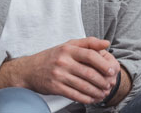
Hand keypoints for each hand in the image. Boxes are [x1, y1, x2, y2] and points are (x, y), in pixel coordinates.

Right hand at [0, 37, 119, 103]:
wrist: (29, 70)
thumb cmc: (52, 56)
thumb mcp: (68, 45)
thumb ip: (88, 43)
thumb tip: (107, 43)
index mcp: (68, 49)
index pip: (90, 55)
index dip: (103, 63)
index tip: (111, 70)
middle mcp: (63, 61)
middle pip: (88, 72)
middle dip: (102, 80)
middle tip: (110, 84)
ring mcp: (59, 75)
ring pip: (83, 85)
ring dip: (96, 91)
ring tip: (104, 93)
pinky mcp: (55, 87)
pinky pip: (74, 95)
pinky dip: (86, 98)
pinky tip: (92, 98)